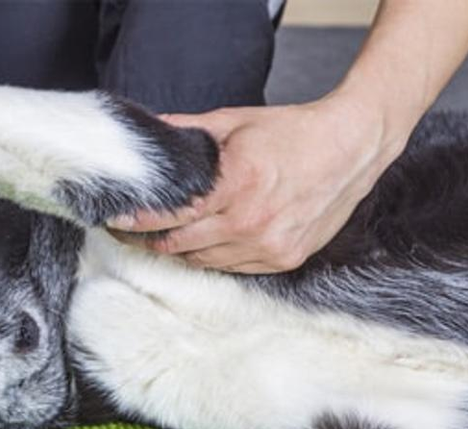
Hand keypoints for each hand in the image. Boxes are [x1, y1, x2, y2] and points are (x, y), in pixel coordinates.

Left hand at [108, 96, 400, 272]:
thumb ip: (186, 131)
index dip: (137, 221)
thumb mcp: (233, 122)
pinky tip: (205, 241)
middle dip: (149, 239)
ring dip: (180, 250)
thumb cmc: (292, 131)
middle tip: (128, 230)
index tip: (114, 220)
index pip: (170, 215)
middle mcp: (250, 221)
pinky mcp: (284, 259)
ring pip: (202, 261)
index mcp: (236, 185)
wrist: (353, 146)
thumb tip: (146, 132)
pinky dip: (214, 255)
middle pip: (179, 245)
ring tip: (163, 235)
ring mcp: (269, 245)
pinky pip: (232, 266)